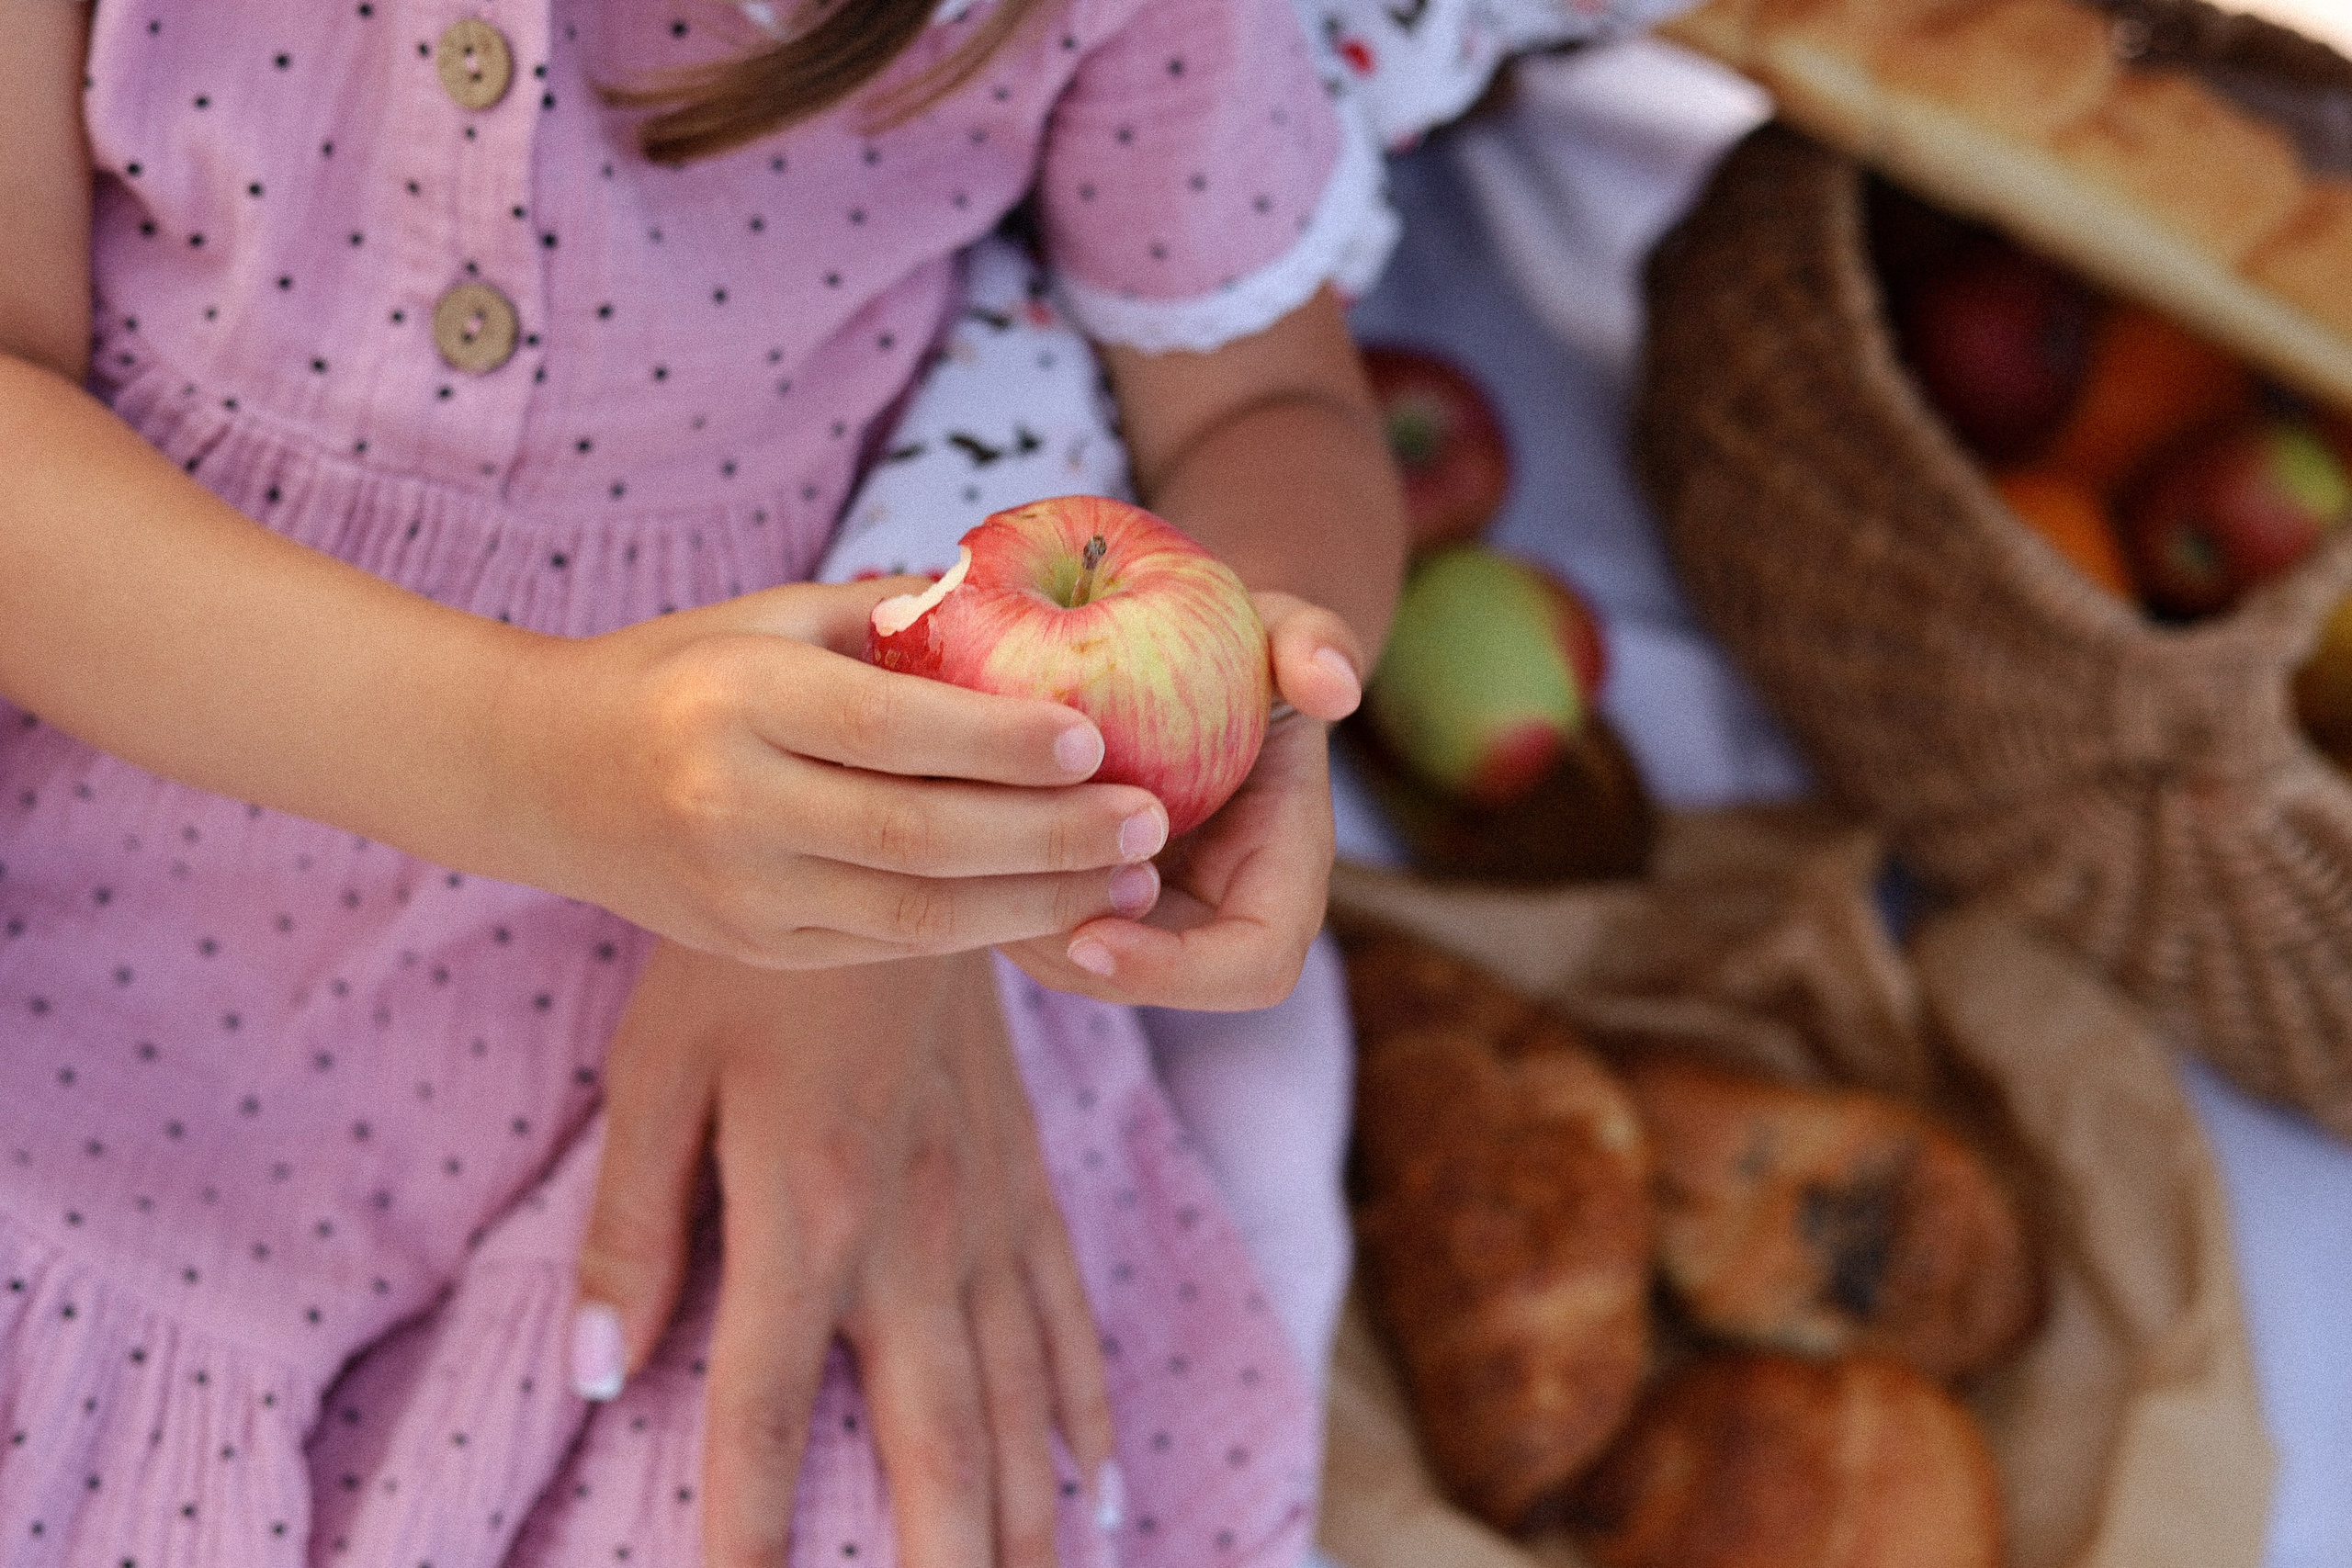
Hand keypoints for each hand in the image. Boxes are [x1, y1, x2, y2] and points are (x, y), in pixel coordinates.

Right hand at [493, 578, 1168, 967]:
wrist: (539, 773)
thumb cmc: (679, 670)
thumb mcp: (764, 617)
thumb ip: (887, 617)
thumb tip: (1025, 601)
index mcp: (737, 703)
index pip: (890, 731)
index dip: (998, 745)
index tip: (1097, 740)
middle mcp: (732, 807)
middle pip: (918, 839)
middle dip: (1049, 838)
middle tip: (1149, 821)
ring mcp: (739, 895)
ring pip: (914, 916)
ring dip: (1036, 903)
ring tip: (1128, 881)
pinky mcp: (752, 949)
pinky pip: (885, 946)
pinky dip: (977, 929)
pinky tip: (1053, 906)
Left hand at [570, 942, 1118, 1567]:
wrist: (903, 837)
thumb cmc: (753, 958)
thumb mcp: (659, 1071)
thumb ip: (630, 1225)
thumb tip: (592, 1371)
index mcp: (803, 1214)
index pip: (756, 1417)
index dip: (738, 1538)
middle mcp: (910, 1236)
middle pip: (931, 1441)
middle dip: (942, 1560)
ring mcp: (984, 1213)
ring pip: (1017, 1399)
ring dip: (1026, 1514)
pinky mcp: (1023, 1178)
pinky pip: (1068, 1311)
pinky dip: (1083, 1406)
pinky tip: (1098, 1476)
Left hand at [1001, 591, 1361, 1010]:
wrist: (1172, 657)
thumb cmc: (1232, 640)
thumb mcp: (1272, 625)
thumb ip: (1312, 639)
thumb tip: (1336, 685)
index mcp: (1282, 873)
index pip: (1252, 965)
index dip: (1175, 971)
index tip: (1091, 937)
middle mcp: (1216, 914)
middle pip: (1141, 981)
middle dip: (1063, 949)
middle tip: (990, 891)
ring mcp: (1148, 917)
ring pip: (1072, 966)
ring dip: (1016, 921)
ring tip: (962, 851)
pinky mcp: (1086, 899)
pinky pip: (1034, 924)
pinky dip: (993, 892)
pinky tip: (953, 830)